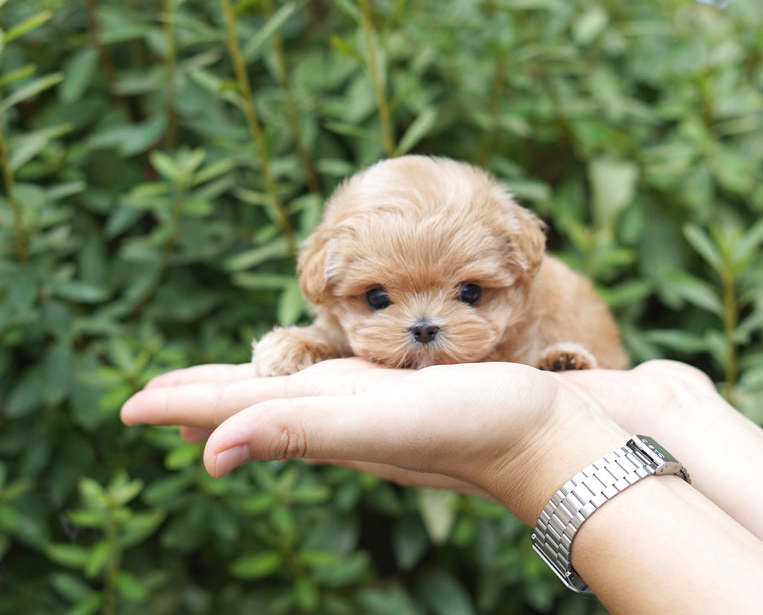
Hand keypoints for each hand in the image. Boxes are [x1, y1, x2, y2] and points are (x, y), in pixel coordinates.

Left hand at [121, 357, 631, 523]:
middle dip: (208, 396)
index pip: (239, 409)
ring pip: (304, 393)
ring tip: (229, 390)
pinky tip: (331, 375)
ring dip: (260, 389)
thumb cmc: (483, 427)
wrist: (571, 438)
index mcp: (333, 424)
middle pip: (262, 402)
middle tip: (159, 397)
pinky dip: (322, 374)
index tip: (129, 404)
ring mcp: (389, 407)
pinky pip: (354, 380)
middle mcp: (353, 418)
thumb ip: (300, 432)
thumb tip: (205, 450)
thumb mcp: (386, 425)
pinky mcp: (425, 392)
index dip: (184, 403)